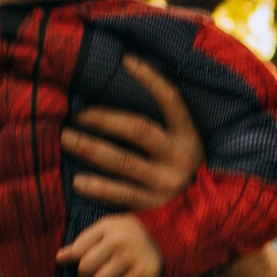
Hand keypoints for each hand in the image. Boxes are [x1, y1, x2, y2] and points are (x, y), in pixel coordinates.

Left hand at [61, 57, 202, 210]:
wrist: (209, 216)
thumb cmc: (188, 171)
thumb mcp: (186, 143)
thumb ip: (166, 122)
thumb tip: (132, 84)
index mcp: (189, 136)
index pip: (171, 99)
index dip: (150, 78)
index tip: (126, 60)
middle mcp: (180, 158)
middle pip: (138, 130)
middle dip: (104, 119)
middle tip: (77, 113)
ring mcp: (167, 184)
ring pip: (124, 162)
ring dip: (92, 149)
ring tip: (67, 138)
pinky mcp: (155, 207)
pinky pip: (122, 195)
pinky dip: (99, 188)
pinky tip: (78, 181)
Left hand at [61, 211, 165, 276]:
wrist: (167, 237)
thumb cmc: (129, 233)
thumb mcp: (107, 229)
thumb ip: (83, 242)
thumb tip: (59, 258)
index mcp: (107, 226)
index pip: (77, 250)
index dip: (78, 259)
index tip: (87, 260)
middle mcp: (118, 241)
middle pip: (85, 269)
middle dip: (86, 276)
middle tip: (95, 274)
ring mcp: (131, 258)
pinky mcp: (142, 275)